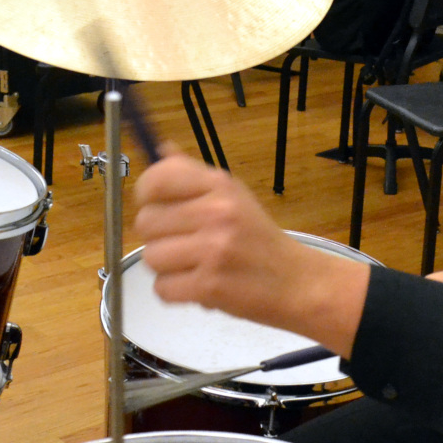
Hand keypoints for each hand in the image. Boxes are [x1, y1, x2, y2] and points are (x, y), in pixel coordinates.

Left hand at [132, 152, 368, 357]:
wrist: (296, 283)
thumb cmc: (259, 239)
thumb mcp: (233, 196)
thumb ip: (193, 175)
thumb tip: (162, 149)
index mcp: (220, 185)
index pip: (157, 178)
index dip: (147, 195)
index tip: (158, 207)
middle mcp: (216, 212)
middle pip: (146, 222)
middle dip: (158, 237)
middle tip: (184, 243)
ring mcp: (213, 249)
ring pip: (151, 257)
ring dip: (167, 267)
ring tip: (194, 266)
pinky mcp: (209, 285)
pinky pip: (162, 288)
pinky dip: (176, 292)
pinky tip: (198, 285)